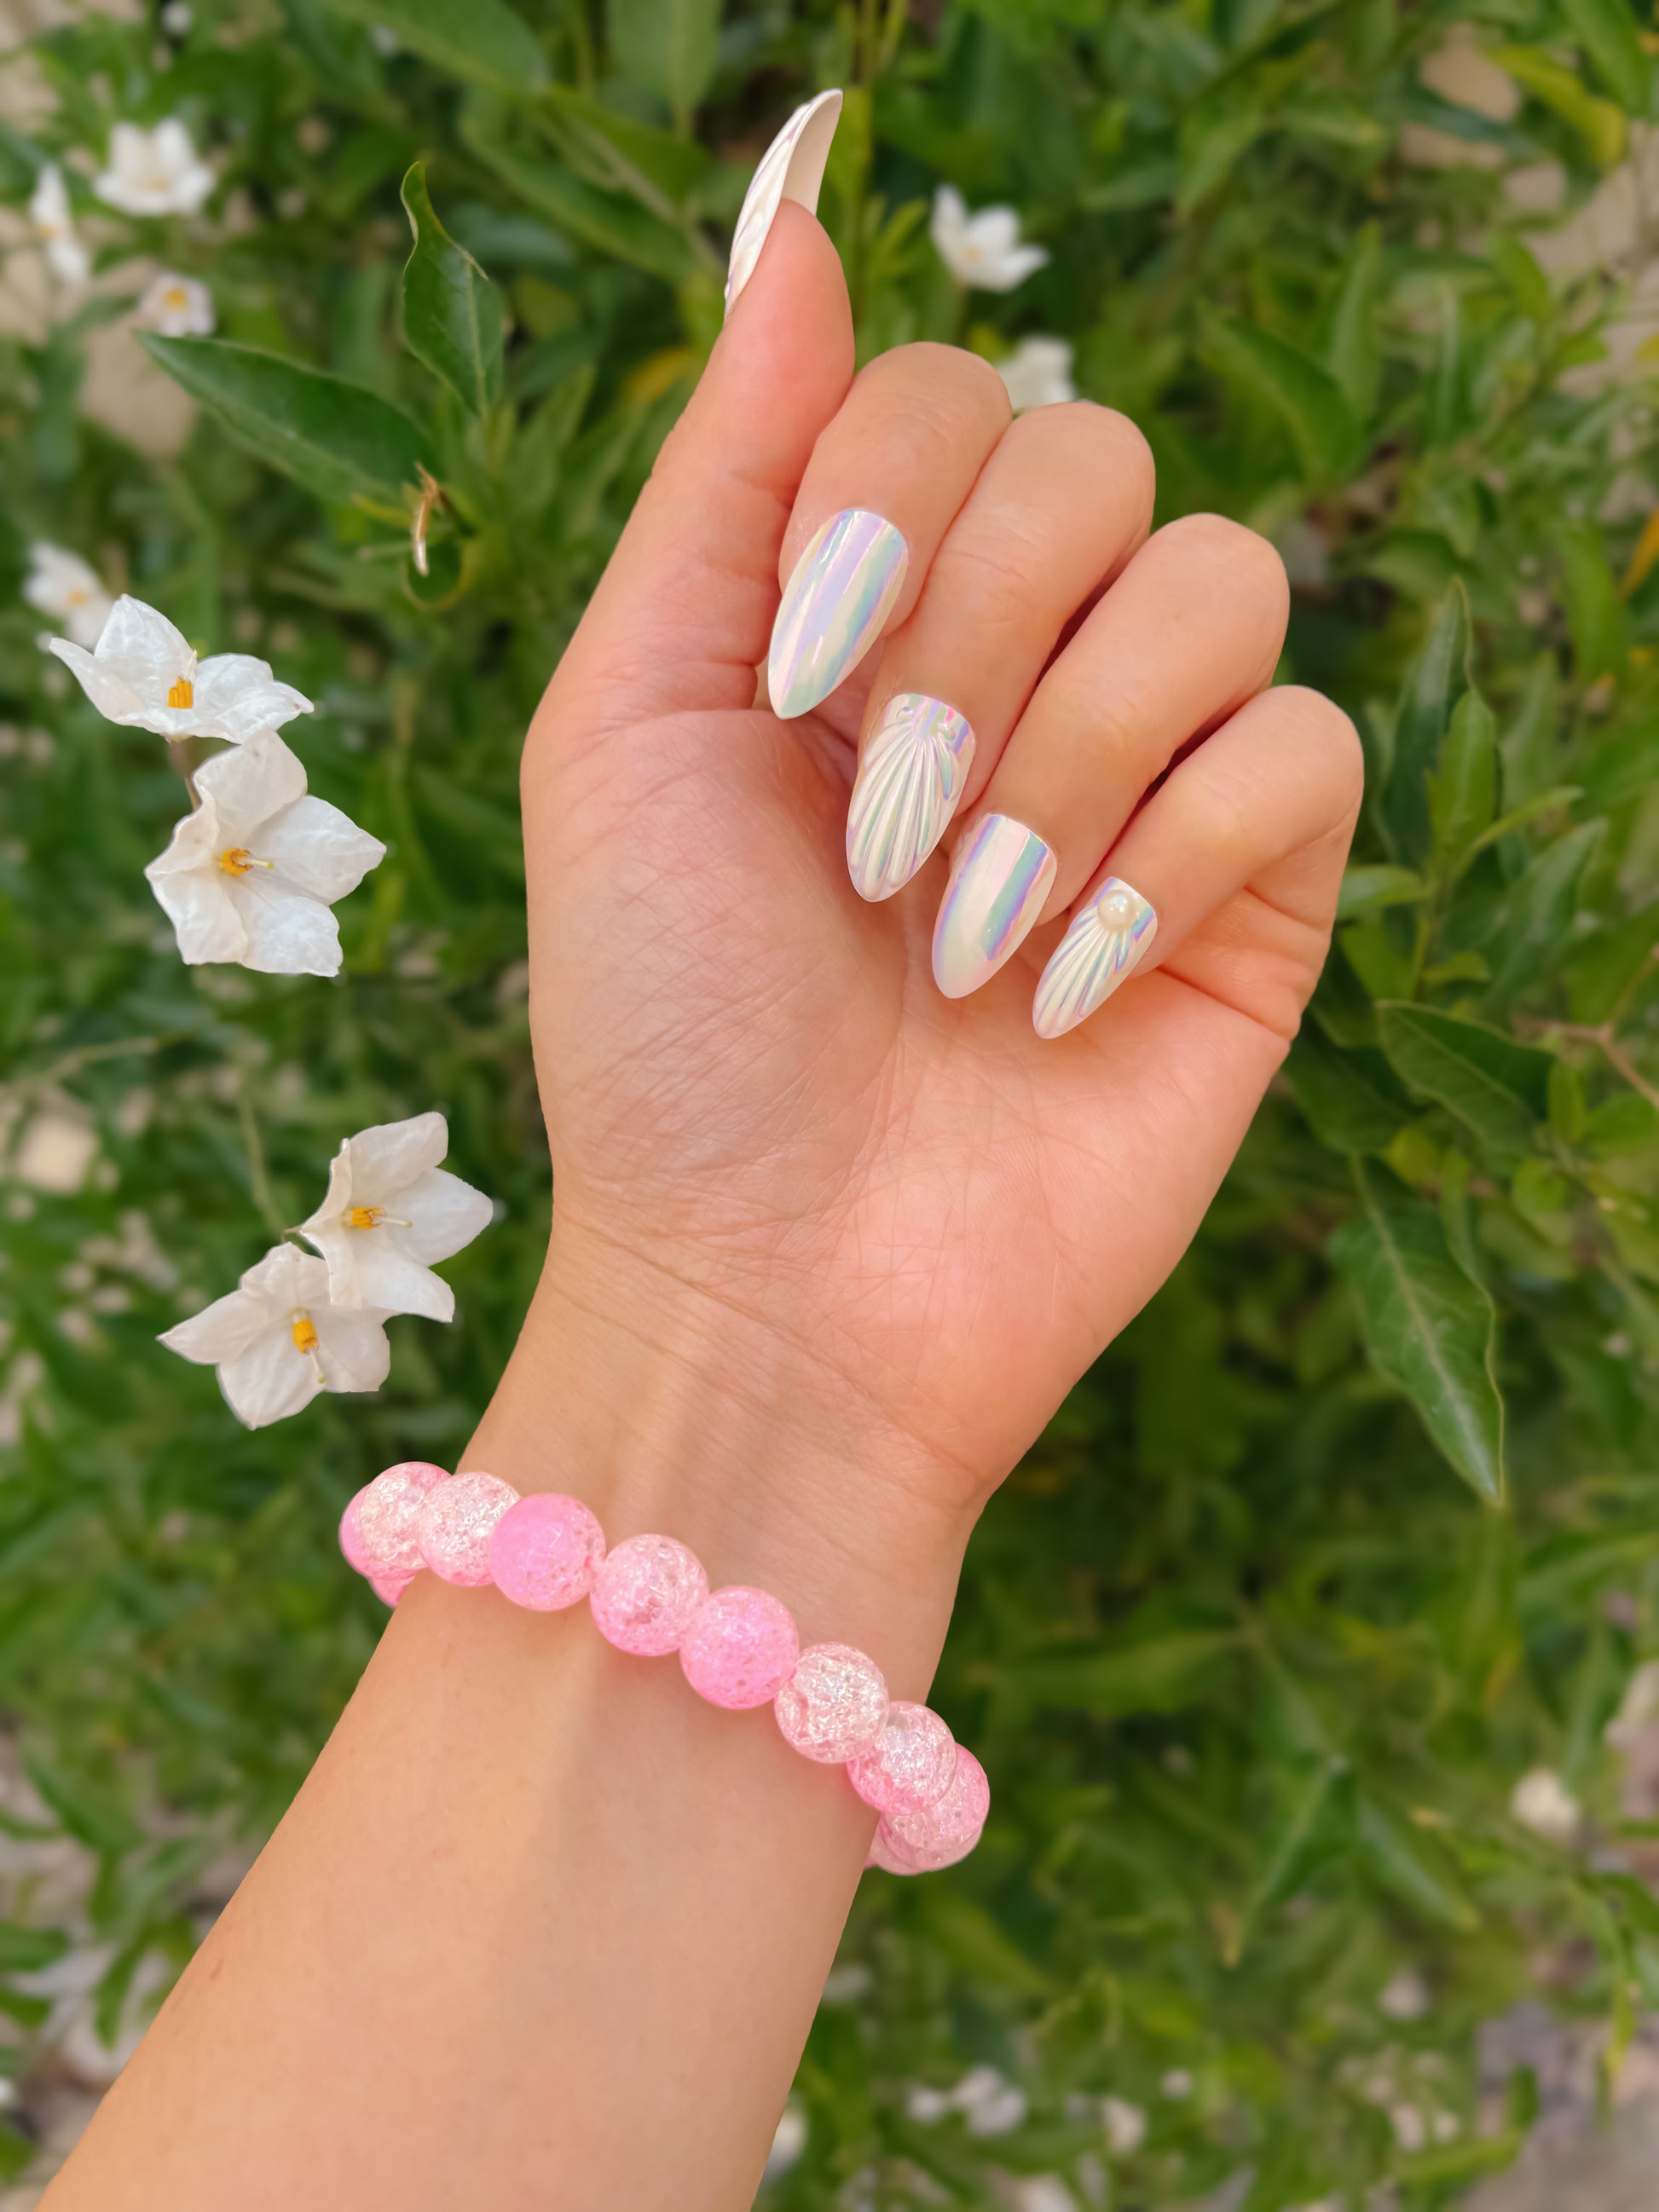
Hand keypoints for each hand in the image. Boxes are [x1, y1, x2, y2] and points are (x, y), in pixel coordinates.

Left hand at [506, 207, 1360, 1596]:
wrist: (768, 1292)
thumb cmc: (666, 1032)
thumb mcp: (624, 723)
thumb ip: (722, 471)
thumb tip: (805, 206)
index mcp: (858, 610)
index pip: (947, 388)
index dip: (884, 497)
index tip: (791, 676)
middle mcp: (1015, 668)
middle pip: (1096, 455)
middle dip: (970, 636)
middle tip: (873, 834)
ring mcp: (1143, 782)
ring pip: (1223, 586)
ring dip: (1068, 753)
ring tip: (961, 930)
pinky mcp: (1253, 901)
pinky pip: (1304, 754)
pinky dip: (1175, 853)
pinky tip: (1060, 986)